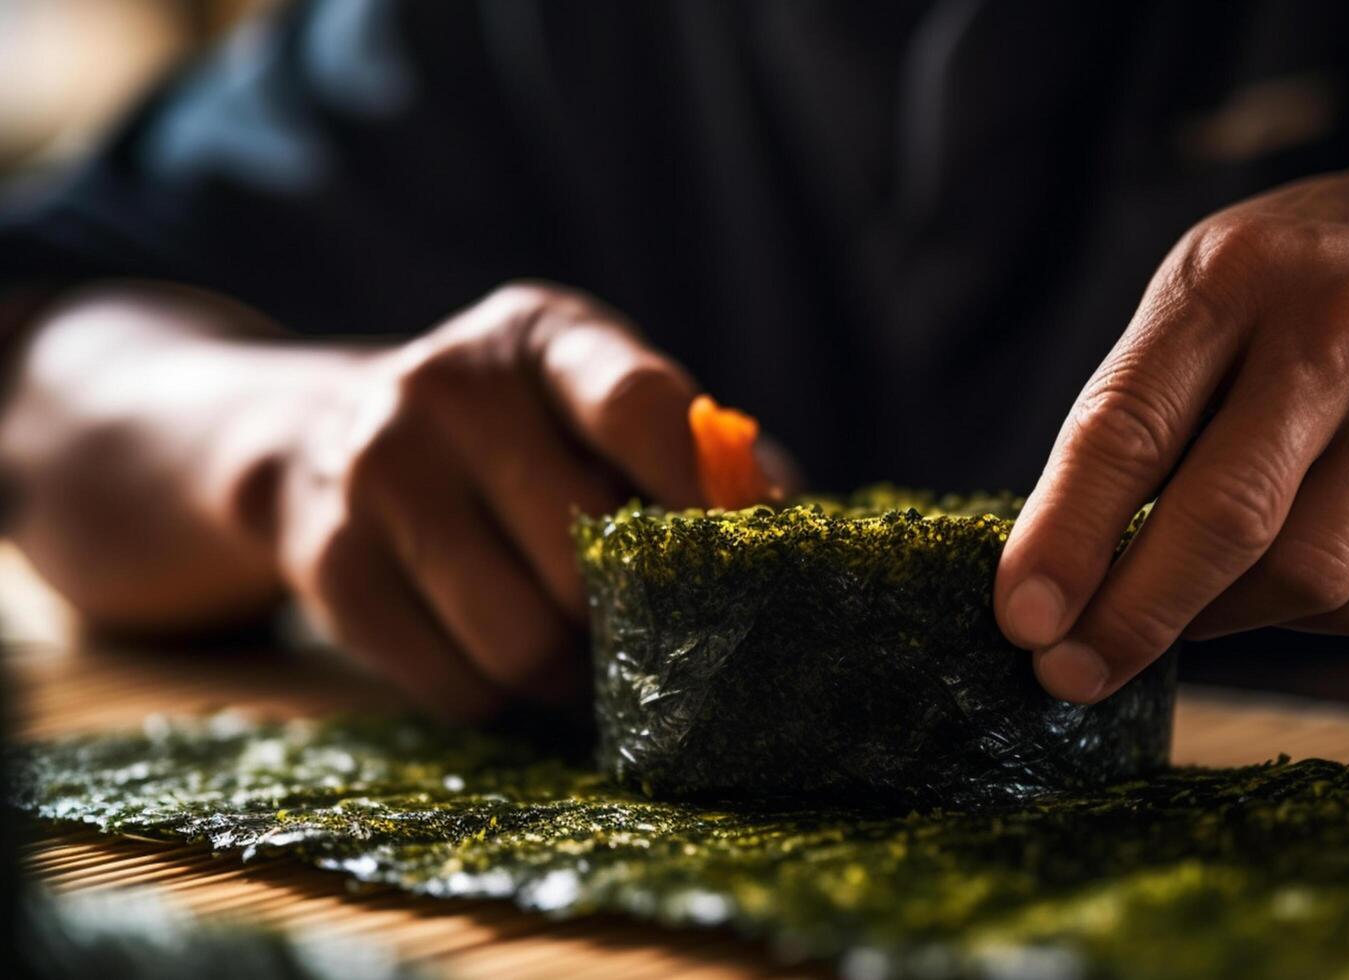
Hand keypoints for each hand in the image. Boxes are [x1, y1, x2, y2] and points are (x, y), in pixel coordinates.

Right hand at [270, 283, 703, 716]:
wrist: (326, 441)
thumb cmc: (524, 437)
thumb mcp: (602, 408)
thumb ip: (698, 458)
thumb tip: (783, 528)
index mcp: (542, 334)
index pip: (637, 407)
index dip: (698, 496)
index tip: (740, 556)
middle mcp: (448, 387)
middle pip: (586, 550)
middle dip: (636, 611)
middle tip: (656, 627)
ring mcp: (377, 474)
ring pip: (524, 639)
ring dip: (573, 672)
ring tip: (584, 650)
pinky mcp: (334, 567)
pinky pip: (462, 685)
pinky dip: (504, 696)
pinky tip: (502, 654)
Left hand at [995, 128, 1348, 702]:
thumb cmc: (1308, 288)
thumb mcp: (1211, 290)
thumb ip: (1141, 407)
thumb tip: (1061, 566)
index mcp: (1234, 279)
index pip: (1130, 426)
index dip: (1067, 535)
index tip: (1021, 620)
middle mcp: (1337, 338)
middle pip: (1225, 517)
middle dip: (1133, 614)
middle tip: (1068, 673)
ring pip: (1305, 575)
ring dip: (1218, 619)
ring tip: (1179, 608)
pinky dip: (1297, 616)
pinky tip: (1272, 585)